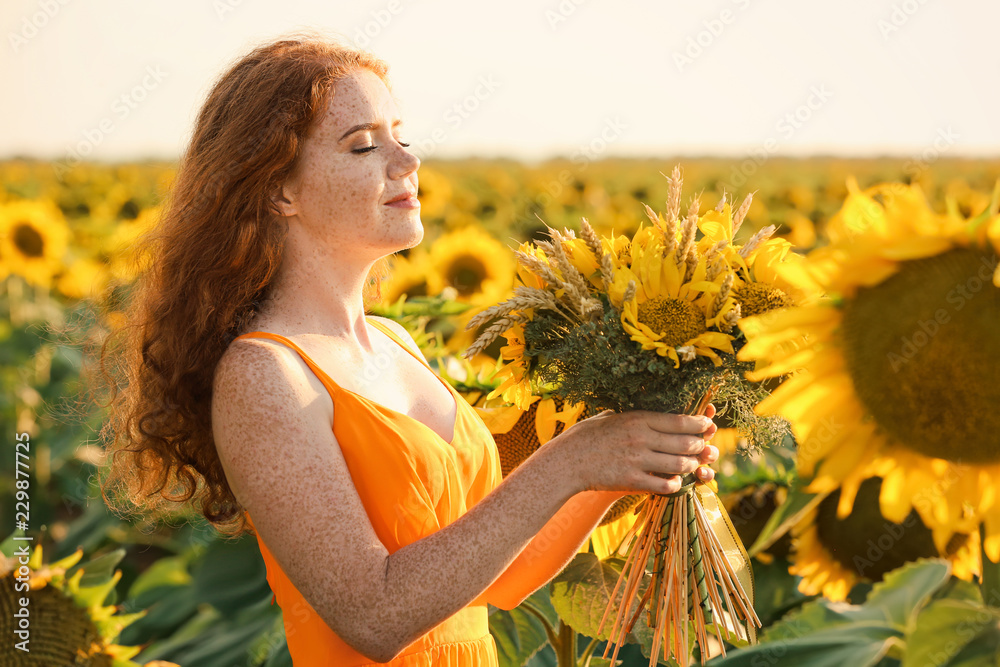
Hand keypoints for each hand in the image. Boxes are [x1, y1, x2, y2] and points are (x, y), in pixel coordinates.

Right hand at [550, 403, 720, 495]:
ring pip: (679, 465)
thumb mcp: (611, 417)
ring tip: (692, 465)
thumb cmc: (586, 436)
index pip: (681, 421)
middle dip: (701, 447)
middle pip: (685, 443)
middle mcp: (640, 439)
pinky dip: (675, 484)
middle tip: (705, 448)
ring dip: (691, 466)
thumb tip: (657, 412)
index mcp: (637, 419)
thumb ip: (635, 416)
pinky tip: (674, 482)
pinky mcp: (631, 481)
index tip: (708, 426)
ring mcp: (637, 461)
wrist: (566, 461)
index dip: (700, 425)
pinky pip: (664, 485)